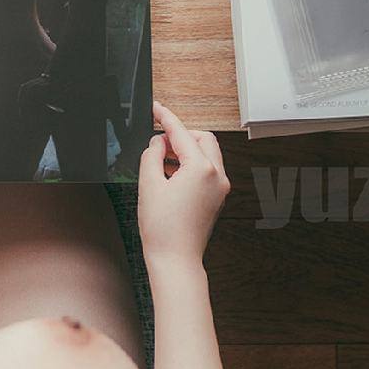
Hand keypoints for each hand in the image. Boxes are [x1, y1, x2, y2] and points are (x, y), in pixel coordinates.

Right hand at [138, 101, 229, 268]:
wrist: (175, 259)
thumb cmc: (163, 229)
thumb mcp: (148, 184)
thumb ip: (152, 155)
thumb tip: (157, 143)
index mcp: (201, 169)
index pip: (181, 133)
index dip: (165, 118)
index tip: (156, 109)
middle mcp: (217, 175)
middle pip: (202, 139)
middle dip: (181, 135)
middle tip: (158, 141)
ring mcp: (220, 188)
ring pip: (207, 154)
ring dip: (186, 151)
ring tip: (161, 161)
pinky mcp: (217, 198)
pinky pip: (208, 170)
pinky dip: (192, 165)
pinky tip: (171, 174)